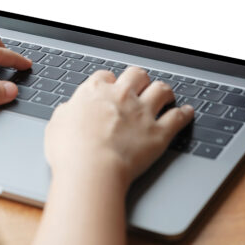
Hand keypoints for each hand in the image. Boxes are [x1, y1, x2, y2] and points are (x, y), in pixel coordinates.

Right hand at [44, 67, 193, 186]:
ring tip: (166, 94)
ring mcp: (142, 113)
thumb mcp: (56, 125)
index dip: (109, 81)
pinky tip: (187, 112)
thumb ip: (67, 112)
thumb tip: (69, 110)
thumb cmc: (70, 151)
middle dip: (139, 79)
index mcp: (94, 92)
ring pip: (161, 89)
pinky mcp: (158, 132)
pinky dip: (185, 114)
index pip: (105, 76)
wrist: (92, 169)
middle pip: (136, 75)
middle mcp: (121, 96)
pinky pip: (178, 117)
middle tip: (140, 85)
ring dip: (164, 91)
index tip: (110, 87)